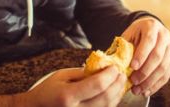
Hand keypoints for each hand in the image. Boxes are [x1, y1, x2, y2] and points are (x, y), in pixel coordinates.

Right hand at [0, 66, 125, 106]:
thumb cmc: (48, 91)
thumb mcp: (62, 76)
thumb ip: (82, 73)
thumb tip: (103, 68)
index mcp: (68, 96)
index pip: (97, 85)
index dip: (110, 76)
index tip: (115, 67)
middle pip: (105, 98)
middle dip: (117, 84)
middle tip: (121, 74)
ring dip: (117, 94)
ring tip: (119, 82)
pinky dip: (111, 103)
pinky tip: (113, 94)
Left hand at [121, 17, 169, 96]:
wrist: (150, 29)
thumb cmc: (137, 33)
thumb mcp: (129, 34)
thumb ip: (125, 47)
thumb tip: (118, 65)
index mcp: (152, 26)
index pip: (149, 41)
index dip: (141, 55)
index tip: (133, 67)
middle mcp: (165, 35)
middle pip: (157, 56)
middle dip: (145, 71)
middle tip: (133, 81)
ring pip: (163, 67)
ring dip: (150, 81)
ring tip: (138, 90)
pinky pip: (167, 74)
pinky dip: (156, 85)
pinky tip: (146, 91)